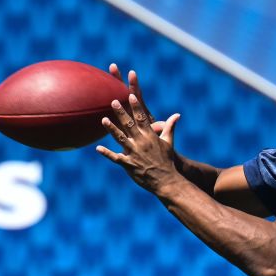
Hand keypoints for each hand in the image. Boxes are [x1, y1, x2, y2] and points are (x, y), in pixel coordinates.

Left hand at [95, 68, 181, 194]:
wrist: (166, 180)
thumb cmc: (168, 160)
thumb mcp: (169, 142)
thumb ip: (170, 127)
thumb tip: (177, 115)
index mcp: (150, 136)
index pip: (142, 118)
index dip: (136, 106)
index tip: (131, 95)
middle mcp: (141, 143)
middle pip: (129, 125)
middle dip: (121, 112)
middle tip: (114, 101)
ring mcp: (134, 153)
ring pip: (120, 138)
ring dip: (112, 129)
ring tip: (103, 119)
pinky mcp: (128, 165)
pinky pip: (115, 158)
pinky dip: (107, 153)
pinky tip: (98, 148)